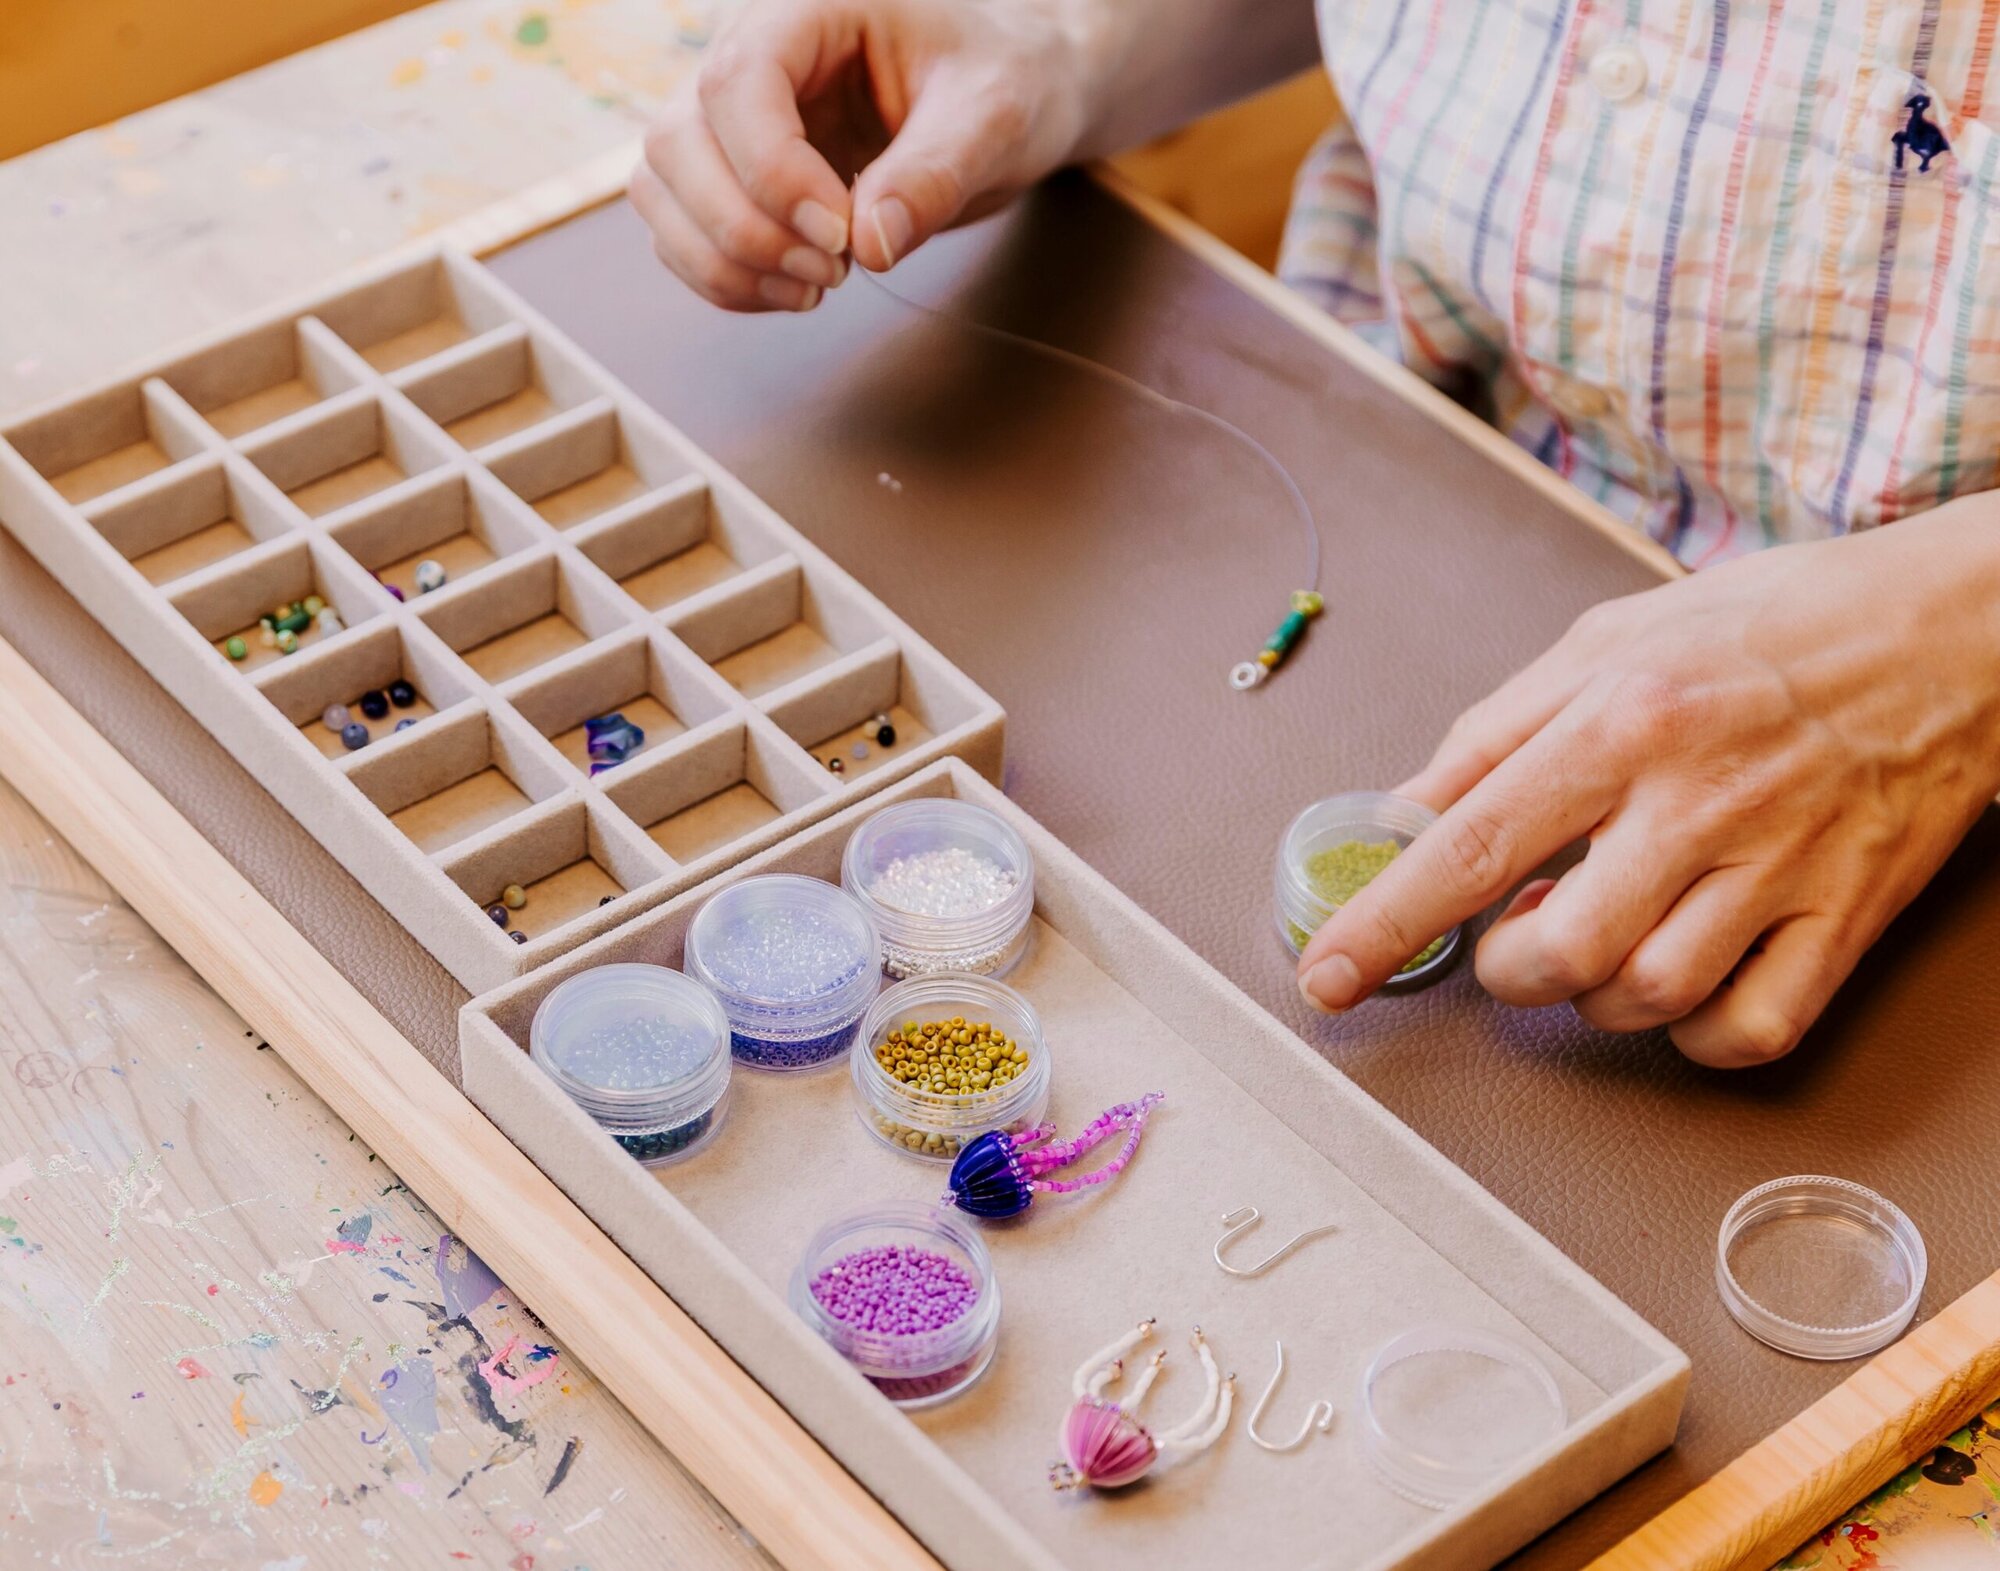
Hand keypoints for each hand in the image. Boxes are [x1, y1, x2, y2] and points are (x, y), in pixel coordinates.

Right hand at [630, 0, 1091, 309]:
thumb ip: (934, 174)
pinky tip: (796, 291)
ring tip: (819, 287)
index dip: (772, 171)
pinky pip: (683, 233)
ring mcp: (729, 119)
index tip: (840, 236)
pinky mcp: (732, 174)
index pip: (736, 81)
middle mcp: (748, 54)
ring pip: (661, 190)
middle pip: (676, 140)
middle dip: (743, 228)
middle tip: (834, 271)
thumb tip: (872, 244)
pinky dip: (726, 280)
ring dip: (724, 262)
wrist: (1005, 97)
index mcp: (805, 9)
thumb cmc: (1001, 80)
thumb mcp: (993, 114)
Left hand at [1295, 498, 1999, 1065]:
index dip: (1384, 923)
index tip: (1327, 978)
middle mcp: (1696, 801)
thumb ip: (1493, 731)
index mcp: (1620, 722)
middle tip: (1519, 935)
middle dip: (1509, 968)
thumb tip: (1401, 811)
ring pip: (1649, 998)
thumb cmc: (1768, 625)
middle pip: (1560, 949)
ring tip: (1600, 943)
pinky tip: (1679, 987)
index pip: (1470, 845)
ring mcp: (1781, 867)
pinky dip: (1695, 1036)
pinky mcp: (1849, 915)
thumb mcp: (1607, 640)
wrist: (1951, 628)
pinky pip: (1754, 1027)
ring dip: (1594, 999)